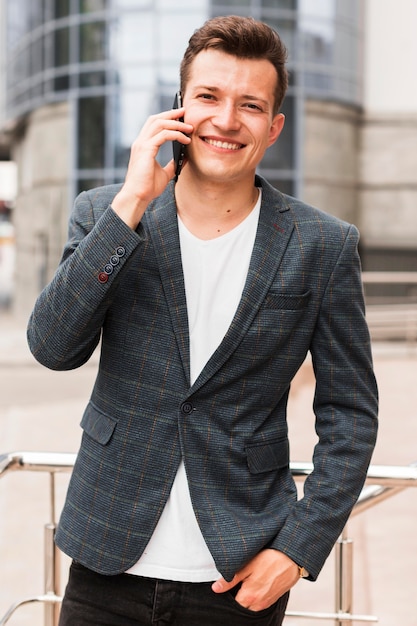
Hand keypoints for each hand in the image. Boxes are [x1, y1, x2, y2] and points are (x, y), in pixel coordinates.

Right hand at [112, 108, 192, 228]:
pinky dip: (176, 135)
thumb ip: (173, 163)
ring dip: (176, 123)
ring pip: (159, 123)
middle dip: (171, 114)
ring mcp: (142, 145)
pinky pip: (163, 135)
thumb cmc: (148, 187)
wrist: (138, 197)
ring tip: (189, 128)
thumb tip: (186, 157)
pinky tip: (185, 140)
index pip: (154, 124)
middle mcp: (141, 142)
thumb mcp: (165, 173)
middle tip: (185, 112)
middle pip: (155, 119)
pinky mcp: (146, 150)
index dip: (167, 117)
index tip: (181, 116)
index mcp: (143, 146)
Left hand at [211, 549, 299, 611]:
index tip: (228, 587)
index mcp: (250, 596)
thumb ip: (231, 579)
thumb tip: (216, 588)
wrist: (292, 557)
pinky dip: (256, 597)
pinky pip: (261, 603)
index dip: (228, 596)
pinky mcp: (273, 599)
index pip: (233, 605)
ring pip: (251, 606)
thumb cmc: (271, 559)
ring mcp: (267, 602)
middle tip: (237, 584)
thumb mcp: (247, 566)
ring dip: (247, 598)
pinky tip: (257, 583)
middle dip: (238, 598)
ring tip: (248, 582)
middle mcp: (259, 603)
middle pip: (242, 607)